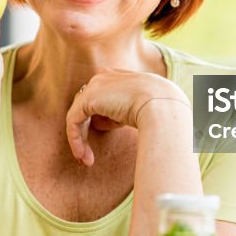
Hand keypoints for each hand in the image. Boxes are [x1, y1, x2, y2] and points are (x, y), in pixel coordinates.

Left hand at [65, 70, 190, 165]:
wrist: (162, 105)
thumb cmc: (159, 110)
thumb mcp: (138, 108)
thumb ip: (118, 112)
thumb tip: (100, 124)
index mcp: (117, 75)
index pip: (100, 96)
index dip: (98, 118)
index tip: (103, 136)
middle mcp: (103, 77)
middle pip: (86, 105)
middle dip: (85, 130)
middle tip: (88, 154)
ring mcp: (94, 86)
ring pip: (78, 114)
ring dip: (80, 139)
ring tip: (86, 160)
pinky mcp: (87, 99)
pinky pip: (73, 121)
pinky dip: (75, 139)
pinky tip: (83, 155)